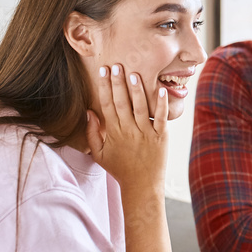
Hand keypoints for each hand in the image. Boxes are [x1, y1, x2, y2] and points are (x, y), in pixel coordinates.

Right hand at [85, 64, 168, 189]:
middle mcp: (129, 131)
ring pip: (140, 108)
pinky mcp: (161, 137)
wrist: (141, 186)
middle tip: (116, 65)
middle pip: (121, 102)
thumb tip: (89, 112)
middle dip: (118, 83)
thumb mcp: (99, 154)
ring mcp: (145, 133)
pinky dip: (162, 105)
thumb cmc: (120, 169)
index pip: (107, 105)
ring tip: (134, 73)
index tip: (103, 71)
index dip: (104, 87)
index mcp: (113, 132)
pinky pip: (161, 118)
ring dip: (137, 90)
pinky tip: (162, 90)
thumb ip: (92, 133)